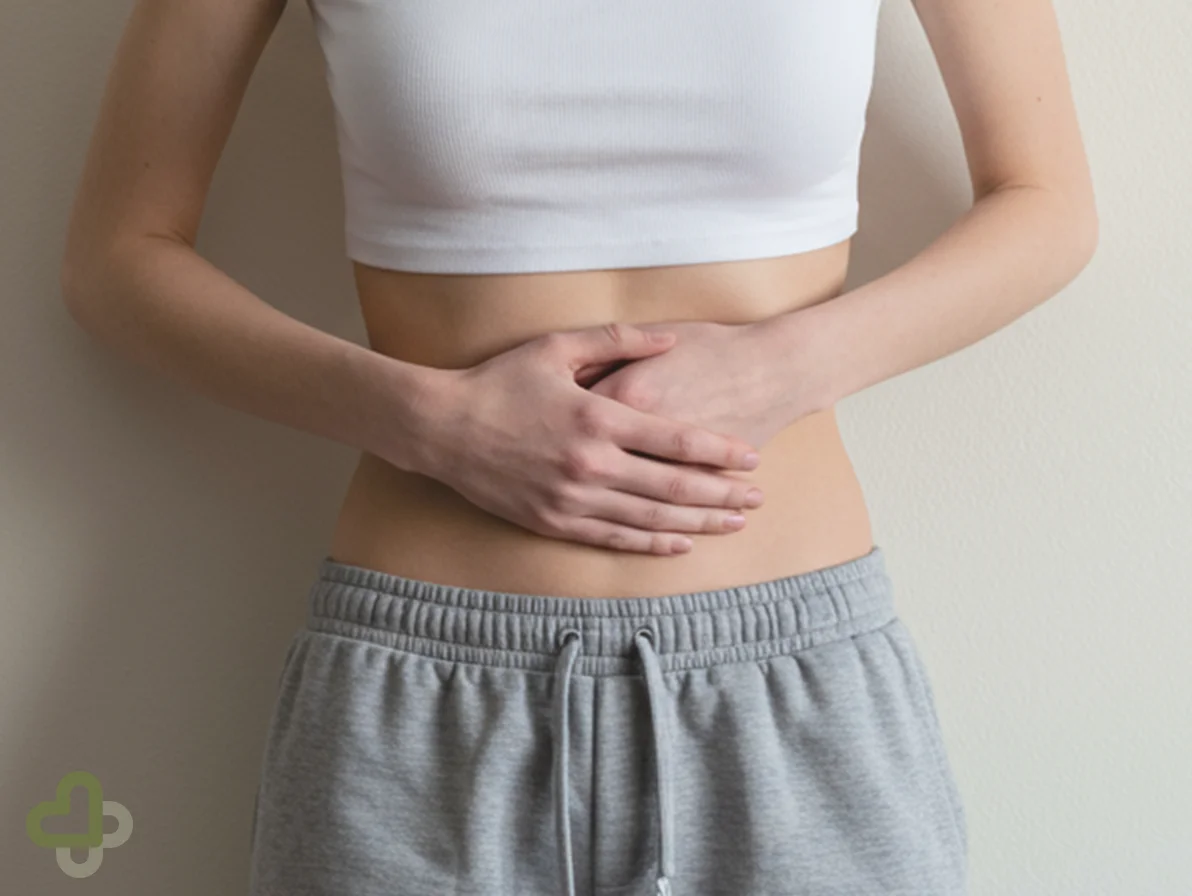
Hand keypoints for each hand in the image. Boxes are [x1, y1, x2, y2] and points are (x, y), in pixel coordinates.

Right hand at [411, 323, 766, 555]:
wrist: (440, 428)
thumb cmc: (499, 382)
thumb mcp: (556, 348)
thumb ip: (617, 342)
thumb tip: (671, 340)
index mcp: (597, 417)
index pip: (675, 440)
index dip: (719, 451)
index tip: (751, 457)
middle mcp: (590, 464)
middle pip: (672, 486)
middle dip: (721, 493)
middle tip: (757, 499)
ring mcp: (571, 499)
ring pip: (648, 519)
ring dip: (696, 524)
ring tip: (732, 525)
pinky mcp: (553, 522)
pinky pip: (612, 539)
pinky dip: (649, 544)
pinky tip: (678, 545)